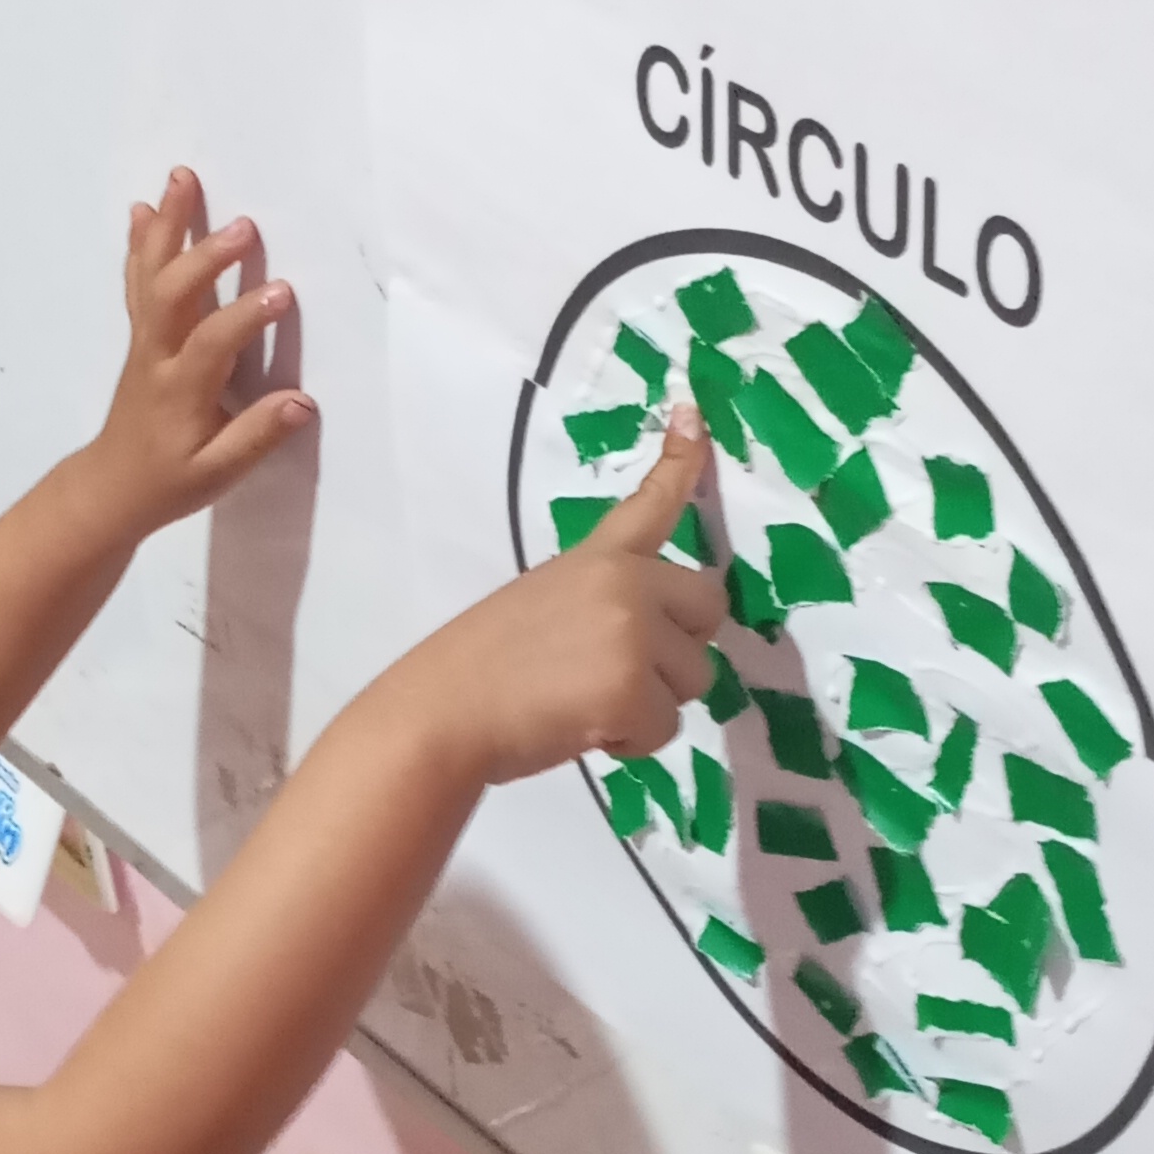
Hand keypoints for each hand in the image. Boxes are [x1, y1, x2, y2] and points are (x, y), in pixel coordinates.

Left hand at [81, 169, 314, 536]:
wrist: (112, 486)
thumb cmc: (170, 481)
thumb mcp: (217, 473)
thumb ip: (256, 436)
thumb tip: (302, 403)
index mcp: (180, 391)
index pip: (213, 344)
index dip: (246, 316)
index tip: (283, 292)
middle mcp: (157, 356)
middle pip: (173, 296)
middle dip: (206, 258)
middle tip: (243, 225)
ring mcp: (144, 342)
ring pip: (151, 277)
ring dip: (168, 226)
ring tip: (181, 179)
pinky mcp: (141, 335)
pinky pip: (138, 281)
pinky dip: (142, 244)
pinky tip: (145, 210)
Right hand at [391, 406, 723, 788]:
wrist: (443, 712)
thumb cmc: (479, 668)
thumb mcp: (543, 604)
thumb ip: (602, 606)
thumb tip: (649, 643)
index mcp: (597, 559)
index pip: (649, 505)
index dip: (680, 462)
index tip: (693, 412)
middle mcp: (625, 583)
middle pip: (710, 611)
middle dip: (680, 650)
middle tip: (621, 673)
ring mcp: (633, 632)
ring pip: (693, 680)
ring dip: (650, 703)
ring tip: (585, 705)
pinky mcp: (633, 687)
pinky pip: (665, 727)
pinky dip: (630, 742)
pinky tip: (582, 729)